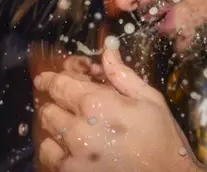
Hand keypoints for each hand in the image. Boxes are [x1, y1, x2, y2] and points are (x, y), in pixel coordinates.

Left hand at [34, 47, 200, 171]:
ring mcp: (73, 155)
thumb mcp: (148, 98)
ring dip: (56, 126)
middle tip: (68, 104)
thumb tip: (108, 50)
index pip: (58, 84)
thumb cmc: (161, 137)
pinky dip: (55, 149)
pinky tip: (70, 147)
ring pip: (46, 133)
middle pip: (48, 108)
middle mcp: (78, 129)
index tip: (45, 79)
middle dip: (56, 102)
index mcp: (96, 103)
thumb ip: (121, 74)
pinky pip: (49, 157)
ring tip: (71, 127)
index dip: (50, 79)